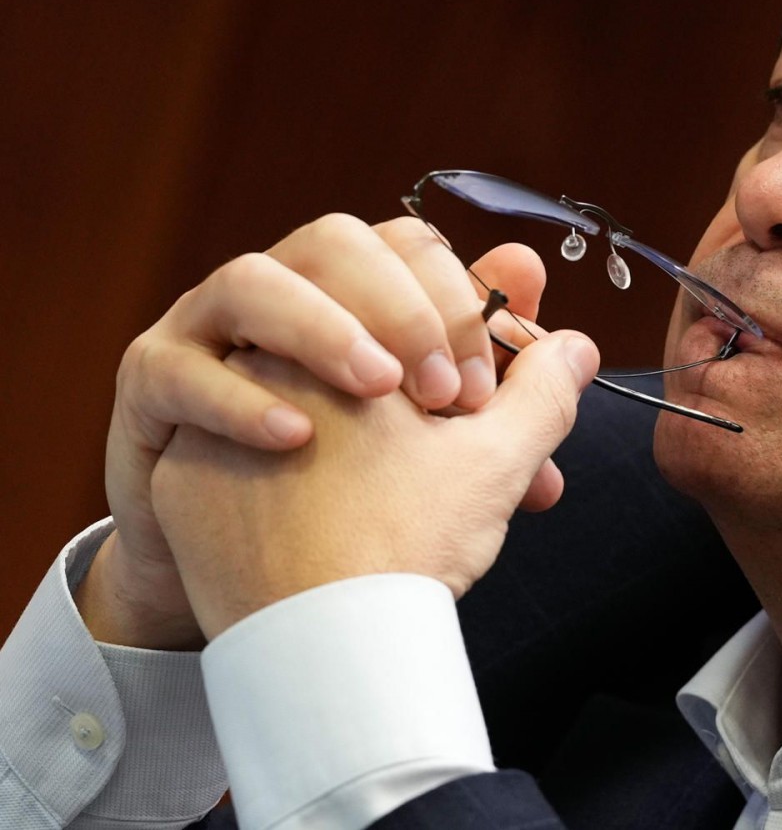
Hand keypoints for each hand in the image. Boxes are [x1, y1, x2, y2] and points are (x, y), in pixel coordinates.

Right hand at [78, 214, 547, 648]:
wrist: (267, 591)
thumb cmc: (371, 509)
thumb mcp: (461, 453)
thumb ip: (519, 392)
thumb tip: (579, 344)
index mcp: (360, 301)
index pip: (411, 248)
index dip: (459, 301)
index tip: (487, 390)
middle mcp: (286, 299)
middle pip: (334, 240)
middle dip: (399, 305)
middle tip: (442, 393)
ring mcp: (211, 335)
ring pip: (249, 279)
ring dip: (322, 327)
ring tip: (376, 390)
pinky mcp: (153, 387)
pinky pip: (175, 367)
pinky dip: (235, 396)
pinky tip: (293, 436)